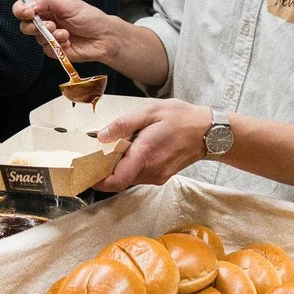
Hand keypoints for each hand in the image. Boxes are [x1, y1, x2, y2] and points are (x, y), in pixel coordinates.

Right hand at [14, 0, 126, 64]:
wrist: (104, 36)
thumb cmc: (89, 17)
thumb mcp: (68, 4)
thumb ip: (48, 2)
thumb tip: (29, 5)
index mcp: (45, 8)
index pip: (23, 9)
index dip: (21, 11)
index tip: (29, 13)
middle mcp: (45, 22)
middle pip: (25, 26)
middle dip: (33, 27)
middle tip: (50, 25)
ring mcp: (49, 37)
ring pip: (37, 39)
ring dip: (50, 36)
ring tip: (65, 34)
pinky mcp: (55, 51)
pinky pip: (47, 50)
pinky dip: (58, 46)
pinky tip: (69, 43)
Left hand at [92, 99, 211, 190]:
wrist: (209, 132)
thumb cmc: (181, 118)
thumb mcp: (151, 112)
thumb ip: (124, 124)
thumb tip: (102, 136)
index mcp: (145, 155)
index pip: (116, 180)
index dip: (98, 181)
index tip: (84, 174)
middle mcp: (151, 171)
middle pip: (120, 179)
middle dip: (106, 168)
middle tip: (95, 153)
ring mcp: (157, 176)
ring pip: (129, 177)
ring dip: (119, 166)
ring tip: (115, 147)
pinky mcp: (161, 176)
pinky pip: (139, 175)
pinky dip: (131, 165)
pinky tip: (133, 149)